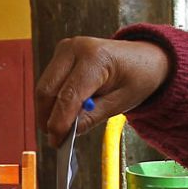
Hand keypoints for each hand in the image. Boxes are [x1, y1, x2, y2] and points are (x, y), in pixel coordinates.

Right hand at [35, 36, 171, 145]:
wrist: (143, 58)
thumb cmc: (137, 77)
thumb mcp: (121, 102)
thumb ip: (93, 117)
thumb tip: (69, 131)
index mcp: (96, 58)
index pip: (68, 95)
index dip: (60, 121)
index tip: (57, 140)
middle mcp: (75, 48)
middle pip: (48, 89)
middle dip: (48, 117)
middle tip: (55, 139)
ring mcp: (66, 49)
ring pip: (44, 87)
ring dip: (48, 110)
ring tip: (59, 129)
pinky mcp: (61, 55)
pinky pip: (49, 82)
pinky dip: (52, 101)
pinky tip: (62, 114)